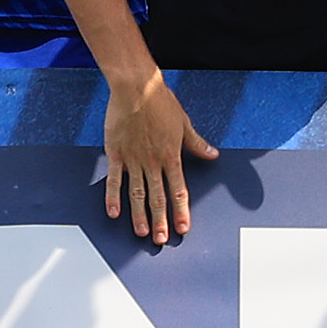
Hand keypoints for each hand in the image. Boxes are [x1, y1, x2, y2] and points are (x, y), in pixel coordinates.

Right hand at [101, 71, 217, 245]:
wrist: (137, 88)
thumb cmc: (161, 102)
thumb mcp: (184, 123)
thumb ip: (197, 143)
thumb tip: (213, 154)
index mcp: (172, 155)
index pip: (179, 190)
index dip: (181, 211)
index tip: (183, 227)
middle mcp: (153, 162)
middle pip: (158, 197)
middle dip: (160, 220)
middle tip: (161, 239)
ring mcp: (133, 159)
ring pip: (137, 193)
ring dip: (139, 215)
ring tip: (140, 232)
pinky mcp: (116, 153)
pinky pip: (114, 179)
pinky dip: (113, 196)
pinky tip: (114, 212)